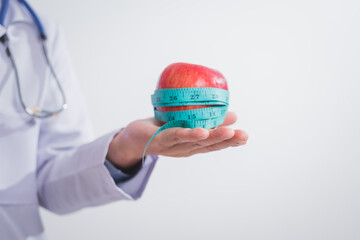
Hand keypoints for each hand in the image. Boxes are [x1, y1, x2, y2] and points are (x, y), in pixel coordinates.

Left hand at [106, 111, 247, 169]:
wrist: (133, 138)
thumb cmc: (161, 128)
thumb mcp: (186, 123)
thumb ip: (206, 119)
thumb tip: (230, 112)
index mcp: (192, 145)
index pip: (213, 145)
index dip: (230, 142)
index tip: (246, 137)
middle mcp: (184, 149)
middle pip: (208, 145)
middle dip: (227, 140)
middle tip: (244, 135)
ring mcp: (172, 146)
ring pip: (195, 141)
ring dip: (213, 137)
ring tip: (230, 132)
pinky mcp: (159, 139)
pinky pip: (175, 135)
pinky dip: (189, 134)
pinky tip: (201, 131)